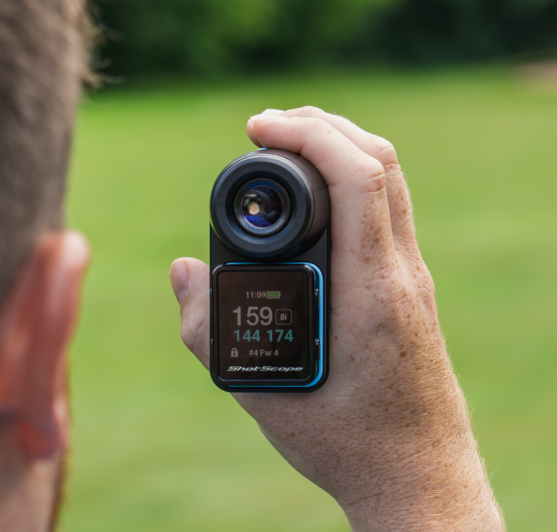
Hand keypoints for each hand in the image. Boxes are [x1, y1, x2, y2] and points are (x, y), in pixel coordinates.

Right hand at [170, 107, 503, 530]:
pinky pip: (385, 207)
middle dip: (319, 127)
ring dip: (338, 146)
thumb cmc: (346, 442)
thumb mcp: (260, 392)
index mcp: (370, 293)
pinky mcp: (408, 285)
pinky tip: (317, 191)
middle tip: (264, 129)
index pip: (358, 178)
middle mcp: (400, 274)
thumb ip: (207, 329)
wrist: (417, 472)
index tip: (255, 128)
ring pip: (388, 179)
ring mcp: (411, 277)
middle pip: (379, 161)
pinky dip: (350, 177)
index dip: (306, 137)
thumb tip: (183, 269)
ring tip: (285, 146)